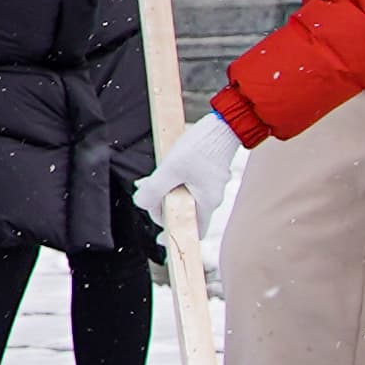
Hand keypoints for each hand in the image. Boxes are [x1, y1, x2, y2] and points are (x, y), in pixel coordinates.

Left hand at [147, 113, 249, 242]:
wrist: (223, 125)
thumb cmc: (201, 147)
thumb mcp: (171, 169)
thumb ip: (154, 188)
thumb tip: (141, 204)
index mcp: (206, 203)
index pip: (192, 231)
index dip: (175, 236)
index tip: (159, 238)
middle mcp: (211, 197)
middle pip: (183, 212)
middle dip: (162, 207)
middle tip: (146, 197)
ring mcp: (211, 185)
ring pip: (183, 196)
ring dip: (164, 192)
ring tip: (146, 183)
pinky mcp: (208, 173)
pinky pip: (188, 184)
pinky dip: (172, 182)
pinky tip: (160, 172)